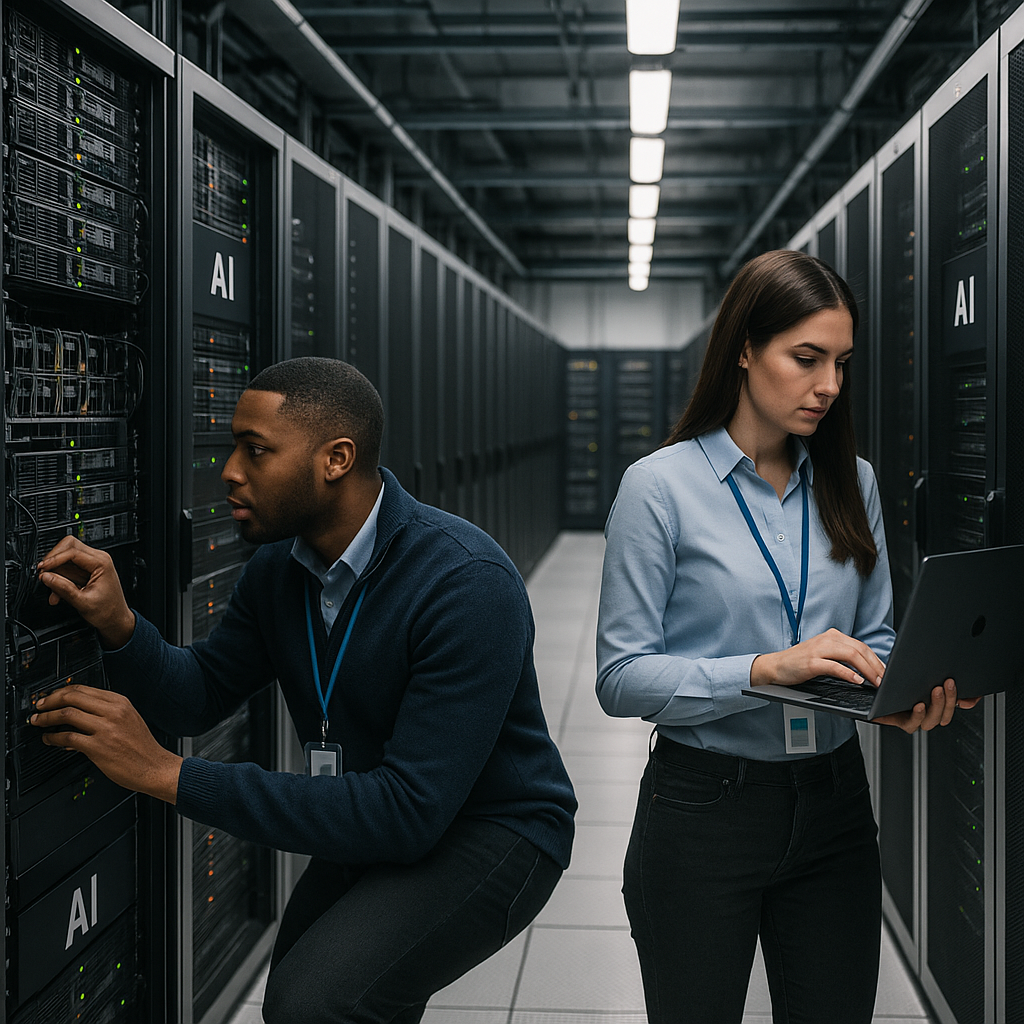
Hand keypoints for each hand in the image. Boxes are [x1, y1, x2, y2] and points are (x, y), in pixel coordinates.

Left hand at [31, 685, 180, 802]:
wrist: (155, 768)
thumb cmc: (142, 748)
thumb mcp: (129, 721)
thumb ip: (105, 715)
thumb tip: (77, 717)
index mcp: (120, 703)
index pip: (84, 689)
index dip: (61, 692)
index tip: (50, 697)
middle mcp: (113, 712)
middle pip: (73, 697)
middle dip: (50, 701)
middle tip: (39, 707)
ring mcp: (106, 729)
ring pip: (67, 714)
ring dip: (47, 717)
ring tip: (38, 722)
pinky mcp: (99, 747)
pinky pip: (68, 738)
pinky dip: (53, 737)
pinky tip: (49, 739)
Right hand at [36, 537, 134, 647]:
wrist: (116, 620)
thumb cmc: (107, 611)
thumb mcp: (83, 602)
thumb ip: (63, 588)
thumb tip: (46, 577)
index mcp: (102, 563)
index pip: (73, 551)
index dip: (54, 559)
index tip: (42, 569)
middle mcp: (98, 559)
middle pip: (69, 546)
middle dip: (53, 560)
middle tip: (44, 574)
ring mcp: (92, 564)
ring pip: (66, 557)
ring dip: (55, 573)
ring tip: (53, 592)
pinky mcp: (86, 570)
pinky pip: (68, 568)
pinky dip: (59, 579)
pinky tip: (57, 594)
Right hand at [750, 628, 885, 688]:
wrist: (775, 666)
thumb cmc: (800, 663)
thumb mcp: (824, 655)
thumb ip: (842, 657)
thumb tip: (867, 669)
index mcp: (832, 636)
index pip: (861, 646)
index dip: (877, 660)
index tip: (886, 673)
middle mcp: (827, 639)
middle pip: (859, 649)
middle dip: (876, 665)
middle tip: (886, 680)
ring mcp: (818, 650)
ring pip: (850, 655)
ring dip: (867, 669)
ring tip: (876, 681)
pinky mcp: (811, 662)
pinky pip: (834, 666)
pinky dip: (848, 674)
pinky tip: (857, 681)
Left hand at [872, 678, 982, 732]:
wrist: (876, 685)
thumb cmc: (905, 682)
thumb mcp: (929, 678)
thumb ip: (951, 688)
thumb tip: (967, 700)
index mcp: (935, 707)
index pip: (953, 707)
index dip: (961, 700)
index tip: (961, 688)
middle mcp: (925, 716)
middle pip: (942, 715)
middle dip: (947, 700)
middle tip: (945, 684)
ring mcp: (912, 720)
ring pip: (929, 721)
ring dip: (935, 707)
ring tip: (934, 691)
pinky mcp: (897, 720)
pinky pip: (910, 724)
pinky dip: (917, 716)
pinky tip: (918, 706)